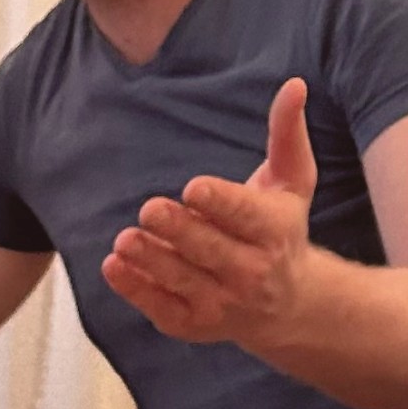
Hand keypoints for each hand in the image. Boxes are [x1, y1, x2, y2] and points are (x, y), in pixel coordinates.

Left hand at [102, 76, 318, 348]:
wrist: (289, 306)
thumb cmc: (282, 228)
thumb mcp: (292, 182)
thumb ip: (287, 134)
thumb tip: (294, 84)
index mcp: (275, 231)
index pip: (246, 216)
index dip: (220, 203)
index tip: (193, 188)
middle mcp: (252, 272)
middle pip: (211, 250)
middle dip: (180, 231)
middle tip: (149, 209)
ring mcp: (223, 303)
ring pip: (182, 281)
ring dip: (152, 261)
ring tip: (125, 240)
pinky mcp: (194, 324)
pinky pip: (162, 307)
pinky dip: (136, 290)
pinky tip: (113, 266)